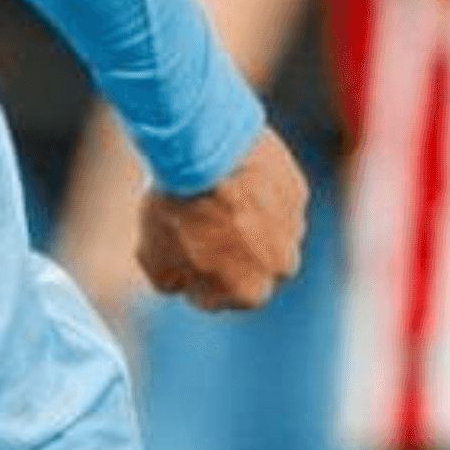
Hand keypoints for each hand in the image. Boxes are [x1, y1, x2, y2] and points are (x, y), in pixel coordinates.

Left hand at [136, 129, 306, 311]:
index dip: (193, 273)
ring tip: (211, 196)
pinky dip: (255, 193)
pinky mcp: (296, 193)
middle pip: (247, 266)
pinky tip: (229, 176)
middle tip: (196, 221)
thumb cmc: (177, 208)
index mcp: (248, 294)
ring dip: (244, 222)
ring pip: (264, 234)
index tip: (178, 249)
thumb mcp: (153, 257)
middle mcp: (281, 268)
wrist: (206, 153)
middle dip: (224, 251)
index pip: (216, 296)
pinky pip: (273, 201)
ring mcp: (293, 229)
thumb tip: (181, 283)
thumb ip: (171, 281)